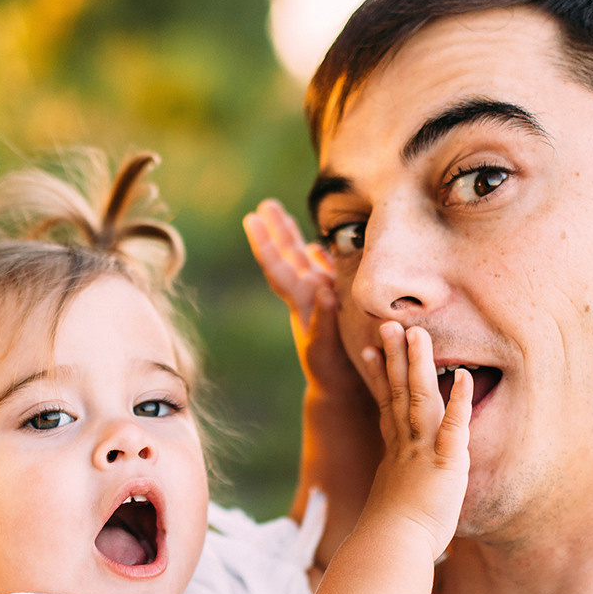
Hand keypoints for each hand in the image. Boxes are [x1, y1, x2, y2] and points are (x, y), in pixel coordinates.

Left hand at [243, 199, 365, 404]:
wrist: (342, 388)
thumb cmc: (333, 372)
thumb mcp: (327, 350)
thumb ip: (324, 322)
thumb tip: (323, 292)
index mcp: (301, 301)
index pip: (278, 268)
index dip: (265, 244)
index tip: (251, 220)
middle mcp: (307, 293)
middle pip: (287, 255)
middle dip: (276, 229)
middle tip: (263, 206)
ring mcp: (320, 296)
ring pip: (305, 259)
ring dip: (292, 235)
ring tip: (278, 213)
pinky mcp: (336, 301)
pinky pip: (327, 271)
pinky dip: (323, 255)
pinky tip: (320, 244)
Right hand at [352, 322, 470, 559]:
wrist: (391, 549)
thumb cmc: (392, 539)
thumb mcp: (393, 508)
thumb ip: (396, 493)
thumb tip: (390, 502)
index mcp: (396, 454)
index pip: (386, 406)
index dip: (379, 377)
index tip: (368, 351)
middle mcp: (406, 446)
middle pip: (399, 392)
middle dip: (394, 357)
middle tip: (389, 325)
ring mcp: (423, 452)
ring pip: (420, 400)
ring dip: (420, 365)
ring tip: (418, 334)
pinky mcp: (443, 465)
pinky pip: (452, 428)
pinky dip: (458, 402)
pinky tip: (464, 378)